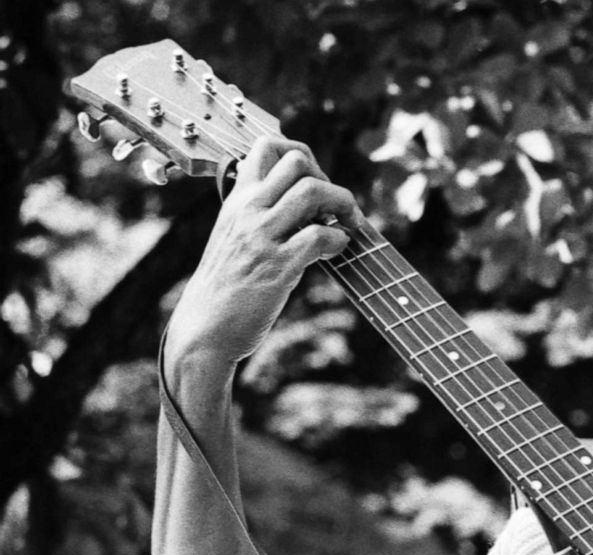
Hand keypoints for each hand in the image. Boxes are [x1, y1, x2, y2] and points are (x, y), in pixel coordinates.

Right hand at [165, 136, 357, 364]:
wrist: (205, 328)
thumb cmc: (226, 285)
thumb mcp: (234, 235)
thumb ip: (260, 212)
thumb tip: (305, 201)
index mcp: (237, 199)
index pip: (266, 146)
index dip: (302, 154)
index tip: (314, 181)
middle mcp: (248, 211)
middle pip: (297, 162)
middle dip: (329, 179)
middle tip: (335, 208)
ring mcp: (262, 237)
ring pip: (312, 192)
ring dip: (343, 204)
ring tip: (347, 225)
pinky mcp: (277, 266)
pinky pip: (320, 235)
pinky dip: (339, 239)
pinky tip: (336, 250)